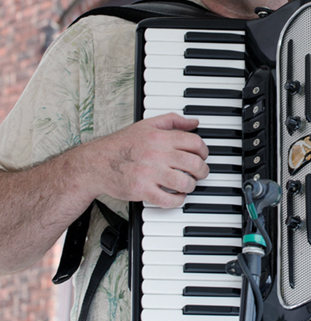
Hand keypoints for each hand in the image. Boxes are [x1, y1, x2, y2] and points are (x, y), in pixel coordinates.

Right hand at [79, 113, 208, 207]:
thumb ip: (172, 120)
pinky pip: (169, 199)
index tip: (203, 156)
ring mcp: (150, 173)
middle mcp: (157, 154)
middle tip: (201, 173)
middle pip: (194, 163)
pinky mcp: (142, 190)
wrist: (96, 163)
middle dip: (202, 170)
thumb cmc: (121, 144)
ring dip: (191, 185)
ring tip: (188, 184)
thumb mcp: (147, 124)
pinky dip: (178, 200)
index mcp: (160, 137)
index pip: (195, 142)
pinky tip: (176, 196)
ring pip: (185, 182)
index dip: (204, 151)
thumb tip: (194, 122)